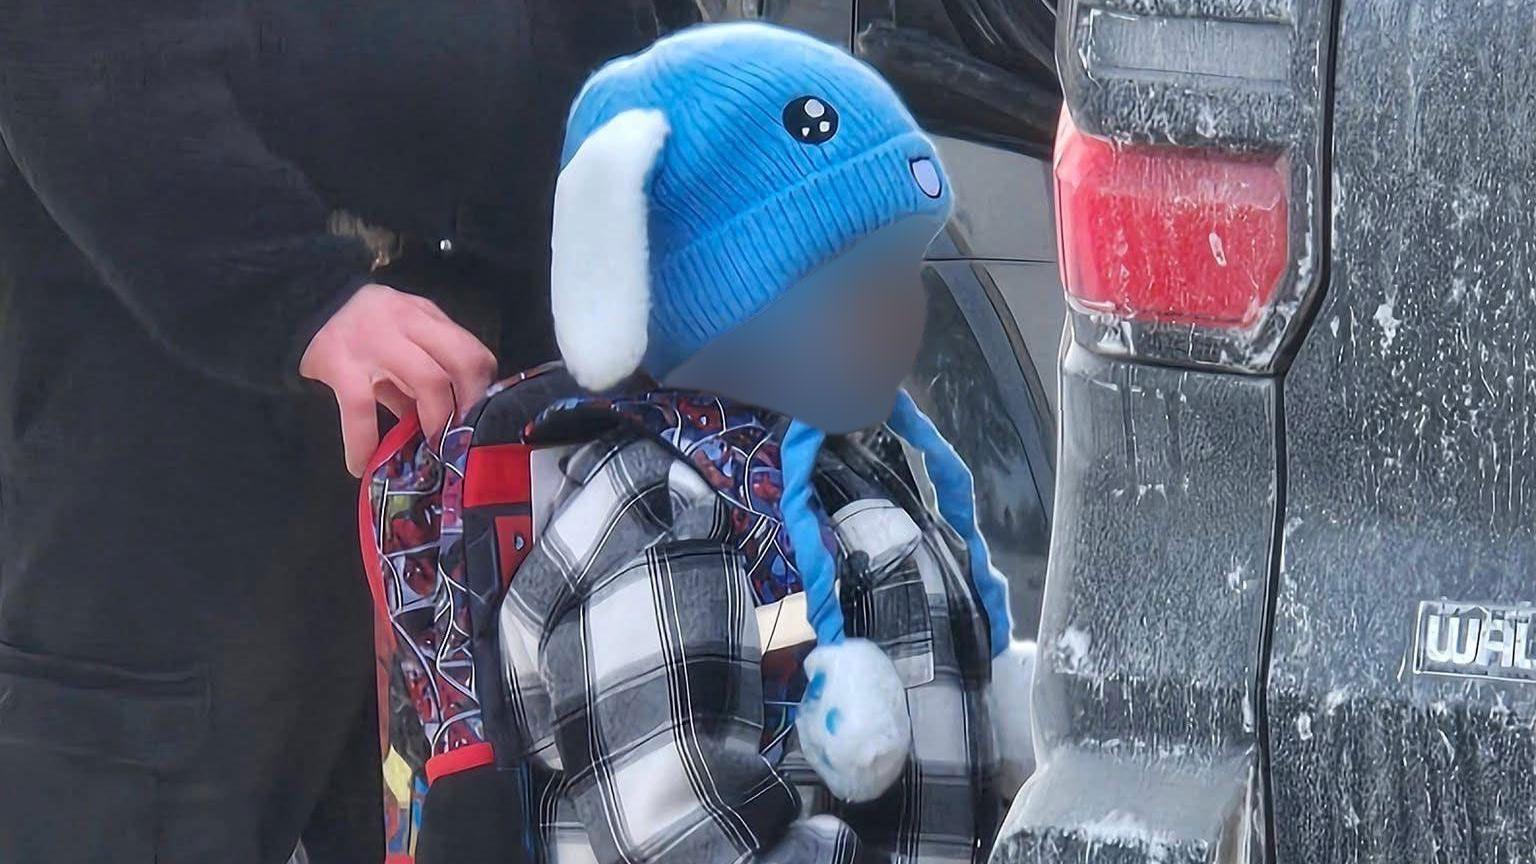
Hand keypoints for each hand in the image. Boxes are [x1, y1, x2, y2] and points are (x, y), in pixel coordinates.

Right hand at [301, 283, 496, 476]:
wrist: (294, 307)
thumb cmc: (356, 332)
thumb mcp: (396, 341)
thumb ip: (421, 373)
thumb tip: (449, 421)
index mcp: (422, 316)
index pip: (471, 349)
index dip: (482, 387)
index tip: (480, 417)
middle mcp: (405, 321)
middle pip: (462, 361)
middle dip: (469, 404)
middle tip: (462, 436)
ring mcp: (373, 340)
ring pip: (428, 380)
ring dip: (436, 420)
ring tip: (430, 448)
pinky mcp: (339, 363)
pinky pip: (360, 408)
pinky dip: (363, 442)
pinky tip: (361, 465)